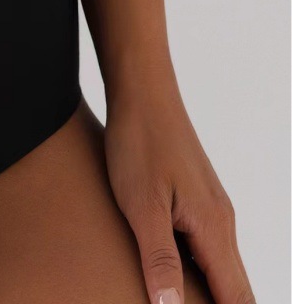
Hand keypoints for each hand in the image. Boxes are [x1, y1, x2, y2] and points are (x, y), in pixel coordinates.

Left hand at [104, 83, 253, 303]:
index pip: (236, 297)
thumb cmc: (139, 144)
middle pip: (235, 286)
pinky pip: (206, 244)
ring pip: (220, 265)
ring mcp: (210, 205)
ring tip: (182, 302)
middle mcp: (221, 220)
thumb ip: (159, 258)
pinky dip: (199, 268)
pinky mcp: (195, 194)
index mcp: (214, 228)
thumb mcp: (142, 205)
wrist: (141, 93)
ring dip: (211, 293)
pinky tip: (176, 273)